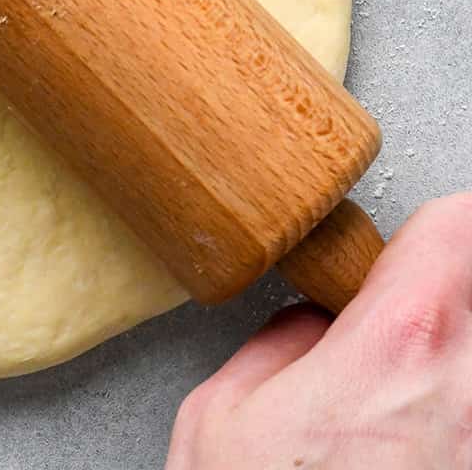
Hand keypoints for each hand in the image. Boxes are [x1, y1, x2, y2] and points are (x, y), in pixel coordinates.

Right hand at [167, 194, 471, 468]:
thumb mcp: (223, 417)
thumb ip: (278, 345)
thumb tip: (307, 328)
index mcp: (401, 342)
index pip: (460, 224)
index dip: (432, 225)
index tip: (408, 243)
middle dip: (435, 296)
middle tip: (389, 326)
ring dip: (445, 363)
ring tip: (392, 397)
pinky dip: (449, 418)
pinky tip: (405, 448)